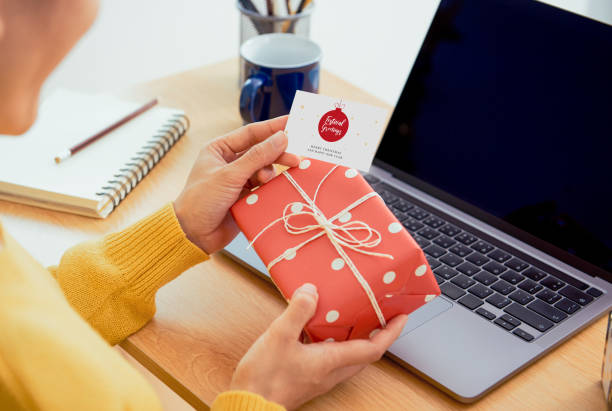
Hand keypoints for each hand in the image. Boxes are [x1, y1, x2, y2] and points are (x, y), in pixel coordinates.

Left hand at [174, 116, 299, 253]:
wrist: (193, 234)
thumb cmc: (201, 200)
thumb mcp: (230, 175)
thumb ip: (257, 156)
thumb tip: (281, 138)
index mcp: (220, 149)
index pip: (251, 133)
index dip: (272, 127)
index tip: (293, 123)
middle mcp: (230, 162)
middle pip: (261, 151)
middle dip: (277, 154)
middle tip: (295, 158)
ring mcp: (238, 180)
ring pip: (264, 170)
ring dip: (271, 173)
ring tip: (269, 181)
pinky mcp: (246, 197)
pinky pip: (264, 187)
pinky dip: (269, 188)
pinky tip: (271, 191)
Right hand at [230, 283, 408, 409]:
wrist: (249, 405)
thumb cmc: (265, 377)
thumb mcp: (279, 336)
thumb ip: (298, 311)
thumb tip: (312, 290)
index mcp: (330, 361)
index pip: (372, 349)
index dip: (391, 332)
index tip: (401, 317)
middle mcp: (330, 372)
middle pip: (365, 355)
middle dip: (378, 335)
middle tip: (381, 315)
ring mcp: (319, 377)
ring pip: (348, 358)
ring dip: (356, 338)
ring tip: (353, 316)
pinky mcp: (308, 378)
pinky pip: (330, 359)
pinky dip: (334, 343)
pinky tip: (318, 329)